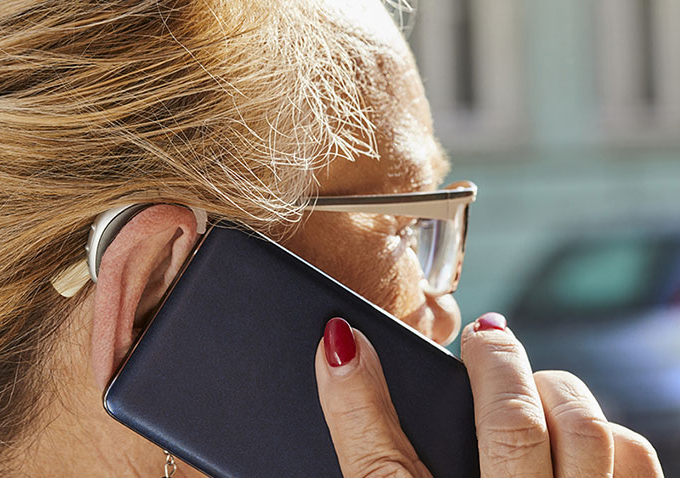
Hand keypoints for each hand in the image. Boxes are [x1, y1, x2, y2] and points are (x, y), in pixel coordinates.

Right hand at [314, 315, 664, 477]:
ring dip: (559, 392)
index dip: (352, 396)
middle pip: (513, 426)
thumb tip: (343, 376)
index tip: (341, 339)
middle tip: (483, 340)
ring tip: (531, 383)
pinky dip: (606, 432)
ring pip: (593, 435)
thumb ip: (372, 455)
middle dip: (495, 360)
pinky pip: (637, 461)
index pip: (379, 472)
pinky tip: (573, 434)